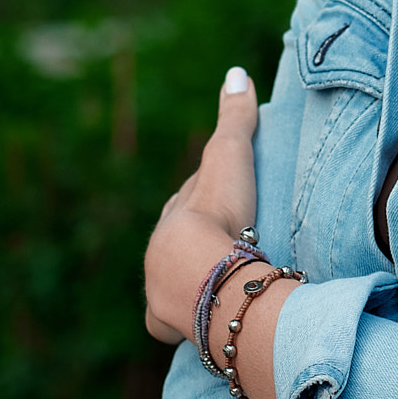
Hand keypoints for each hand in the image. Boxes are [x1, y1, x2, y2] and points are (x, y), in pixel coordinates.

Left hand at [143, 66, 261, 343]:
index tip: (225, 199)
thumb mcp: (230, 157)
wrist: (203, 274)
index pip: (189, 199)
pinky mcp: (165, 323)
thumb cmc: (219, 213)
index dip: (205, 197)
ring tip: (215, 286)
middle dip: (195, 241)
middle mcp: (159, 251)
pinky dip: (179, 324)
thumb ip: (235, 117)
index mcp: (175, 214)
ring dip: (188, 282)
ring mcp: (159, 288)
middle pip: (178, 242)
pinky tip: (192, 325)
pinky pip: (168, 324)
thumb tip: (238, 72)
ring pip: (171, 282)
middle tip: (224, 244)